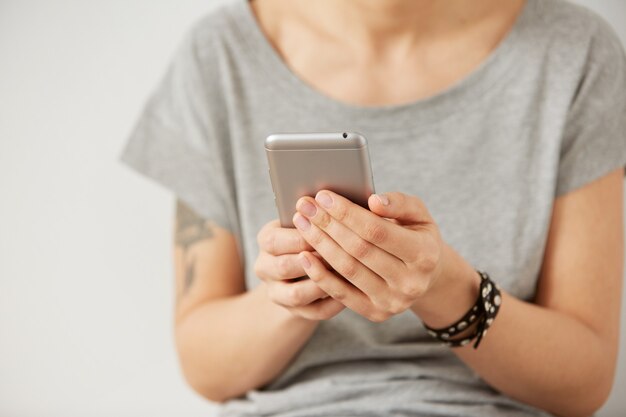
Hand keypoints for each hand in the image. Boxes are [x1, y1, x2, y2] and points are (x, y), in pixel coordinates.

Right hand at [254, 219, 345, 320]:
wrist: (301, 268)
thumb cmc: (313, 232)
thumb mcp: (309, 219)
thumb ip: (321, 212)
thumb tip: (348, 202)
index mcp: (266, 239)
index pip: (275, 240)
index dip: (304, 235)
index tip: (331, 228)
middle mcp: (265, 267)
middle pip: (284, 267)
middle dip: (315, 259)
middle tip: (342, 252)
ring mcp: (277, 292)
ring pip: (296, 294)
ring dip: (322, 284)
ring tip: (347, 274)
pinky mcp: (294, 312)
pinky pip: (314, 312)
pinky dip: (333, 303)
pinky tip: (352, 292)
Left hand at [292, 190, 450, 321]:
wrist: (426, 277)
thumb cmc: (416, 236)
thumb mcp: (419, 215)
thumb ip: (400, 204)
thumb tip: (374, 201)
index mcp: (425, 254)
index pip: (377, 231)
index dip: (347, 213)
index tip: (323, 196)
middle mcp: (411, 282)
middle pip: (358, 250)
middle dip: (328, 225)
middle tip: (305, 206)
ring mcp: (393, 302)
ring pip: (347, 270)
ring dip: (320, 245)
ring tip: (301, 223)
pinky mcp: (376, 314)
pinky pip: (341, 294)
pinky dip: (320, 275)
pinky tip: (304, 256)